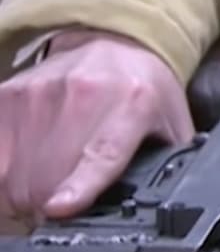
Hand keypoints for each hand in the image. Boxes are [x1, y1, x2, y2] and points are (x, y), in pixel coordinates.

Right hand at [0, 31, 192, 221]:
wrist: (113, 43)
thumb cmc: (144, 92)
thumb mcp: (171, 125)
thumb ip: (170, 167)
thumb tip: (165, 208)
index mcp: (133, 104)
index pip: (102, 152)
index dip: (79, 186)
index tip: (59, 208)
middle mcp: (83, 94)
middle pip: (47, 176)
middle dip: (47, 206)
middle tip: (61, 206)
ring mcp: (39, 93)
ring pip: (12, 171)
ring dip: (22, 193)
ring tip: (44, 186)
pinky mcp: (8, 94)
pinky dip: (5, 172)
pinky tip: (24, 168)